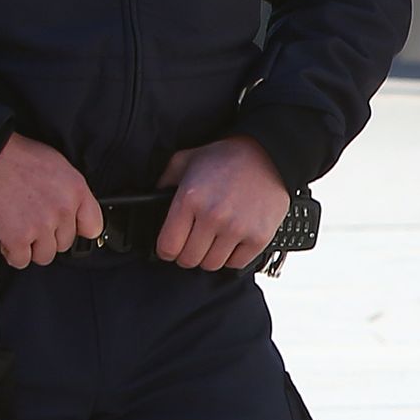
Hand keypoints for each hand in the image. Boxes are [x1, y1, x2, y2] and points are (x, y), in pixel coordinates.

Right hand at [0, 134, 100, 268]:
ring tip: (20, 230)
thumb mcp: (56, 165)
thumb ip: (69, 191)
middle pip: (65, 243)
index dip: (77, 229)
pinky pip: (21, 260)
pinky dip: (12, 253)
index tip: (65, 229)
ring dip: (31, 247)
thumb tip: (72, 211)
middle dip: (48, 236)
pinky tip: (7, 239)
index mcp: (76, 190)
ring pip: (45, 256)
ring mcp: (41, 226)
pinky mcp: (18, 237)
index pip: (93, 226)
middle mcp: (62, 210)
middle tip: (33, 223)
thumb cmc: (15, 156)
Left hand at [155, 136, 290, 270]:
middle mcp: (213, 215)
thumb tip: (151, 204)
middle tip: (194, 241)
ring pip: (212, 264)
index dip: (167, 249)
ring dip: (210, 255)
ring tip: (214, 239)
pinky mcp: (259, 236)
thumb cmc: (226, 157)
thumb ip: (164, 183)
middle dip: (187, 253)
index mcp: (190, 198)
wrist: (268, 154)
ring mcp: (237, 228)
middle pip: (189, 260)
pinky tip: (232, 240)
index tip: (172, 246)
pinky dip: (232, 256)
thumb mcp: (185, 160)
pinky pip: (236, 264)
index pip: (168, 247)